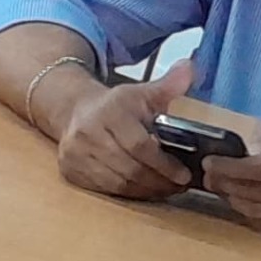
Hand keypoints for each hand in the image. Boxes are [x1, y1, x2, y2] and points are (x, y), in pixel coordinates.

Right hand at [45, 59, 198, 203]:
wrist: (72, 110)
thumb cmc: (114, 105)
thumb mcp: (142, 92)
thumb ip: (169, 84)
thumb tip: (189, 68)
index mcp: (109, 111)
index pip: (139, 145)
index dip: (163, 164)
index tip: (183, 174)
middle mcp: (87, 133)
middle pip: (129, 168)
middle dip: (159, 181)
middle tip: (179, 185)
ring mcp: (75, 154)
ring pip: (118, 183)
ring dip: (146, 190)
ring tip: (166, 189)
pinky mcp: (70, 170)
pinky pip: (105, 189)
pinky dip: (128, 193)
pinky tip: (144, 189)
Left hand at [199, 122, 260, 246]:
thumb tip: (247, 143)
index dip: (231, 167)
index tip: (210, 163)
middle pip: (254, 191)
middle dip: (224, 184)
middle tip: (208, 176)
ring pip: (257, 211)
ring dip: (233, 200)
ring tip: (221, 188)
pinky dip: (249, 215)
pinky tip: (242, 203)